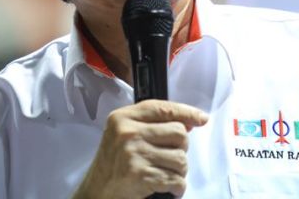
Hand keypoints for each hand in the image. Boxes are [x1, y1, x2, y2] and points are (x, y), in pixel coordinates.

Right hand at [72, 100, 208, 198]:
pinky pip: (176, 180)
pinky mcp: (141, 176)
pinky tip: (170, 188)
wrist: (96, 192)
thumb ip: (150, 124)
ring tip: (168, 174)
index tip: (201, 119)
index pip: (163, 108)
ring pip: (181, 158)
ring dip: (180, 170)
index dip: (187, 112)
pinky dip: (178, 187)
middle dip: (181, 148)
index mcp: (123, 117)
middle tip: (171, 158)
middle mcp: (128, 132)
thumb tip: (189, 122)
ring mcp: (134, 153)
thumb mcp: (123, 134)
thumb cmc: (112, 164)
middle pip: (179, 132)